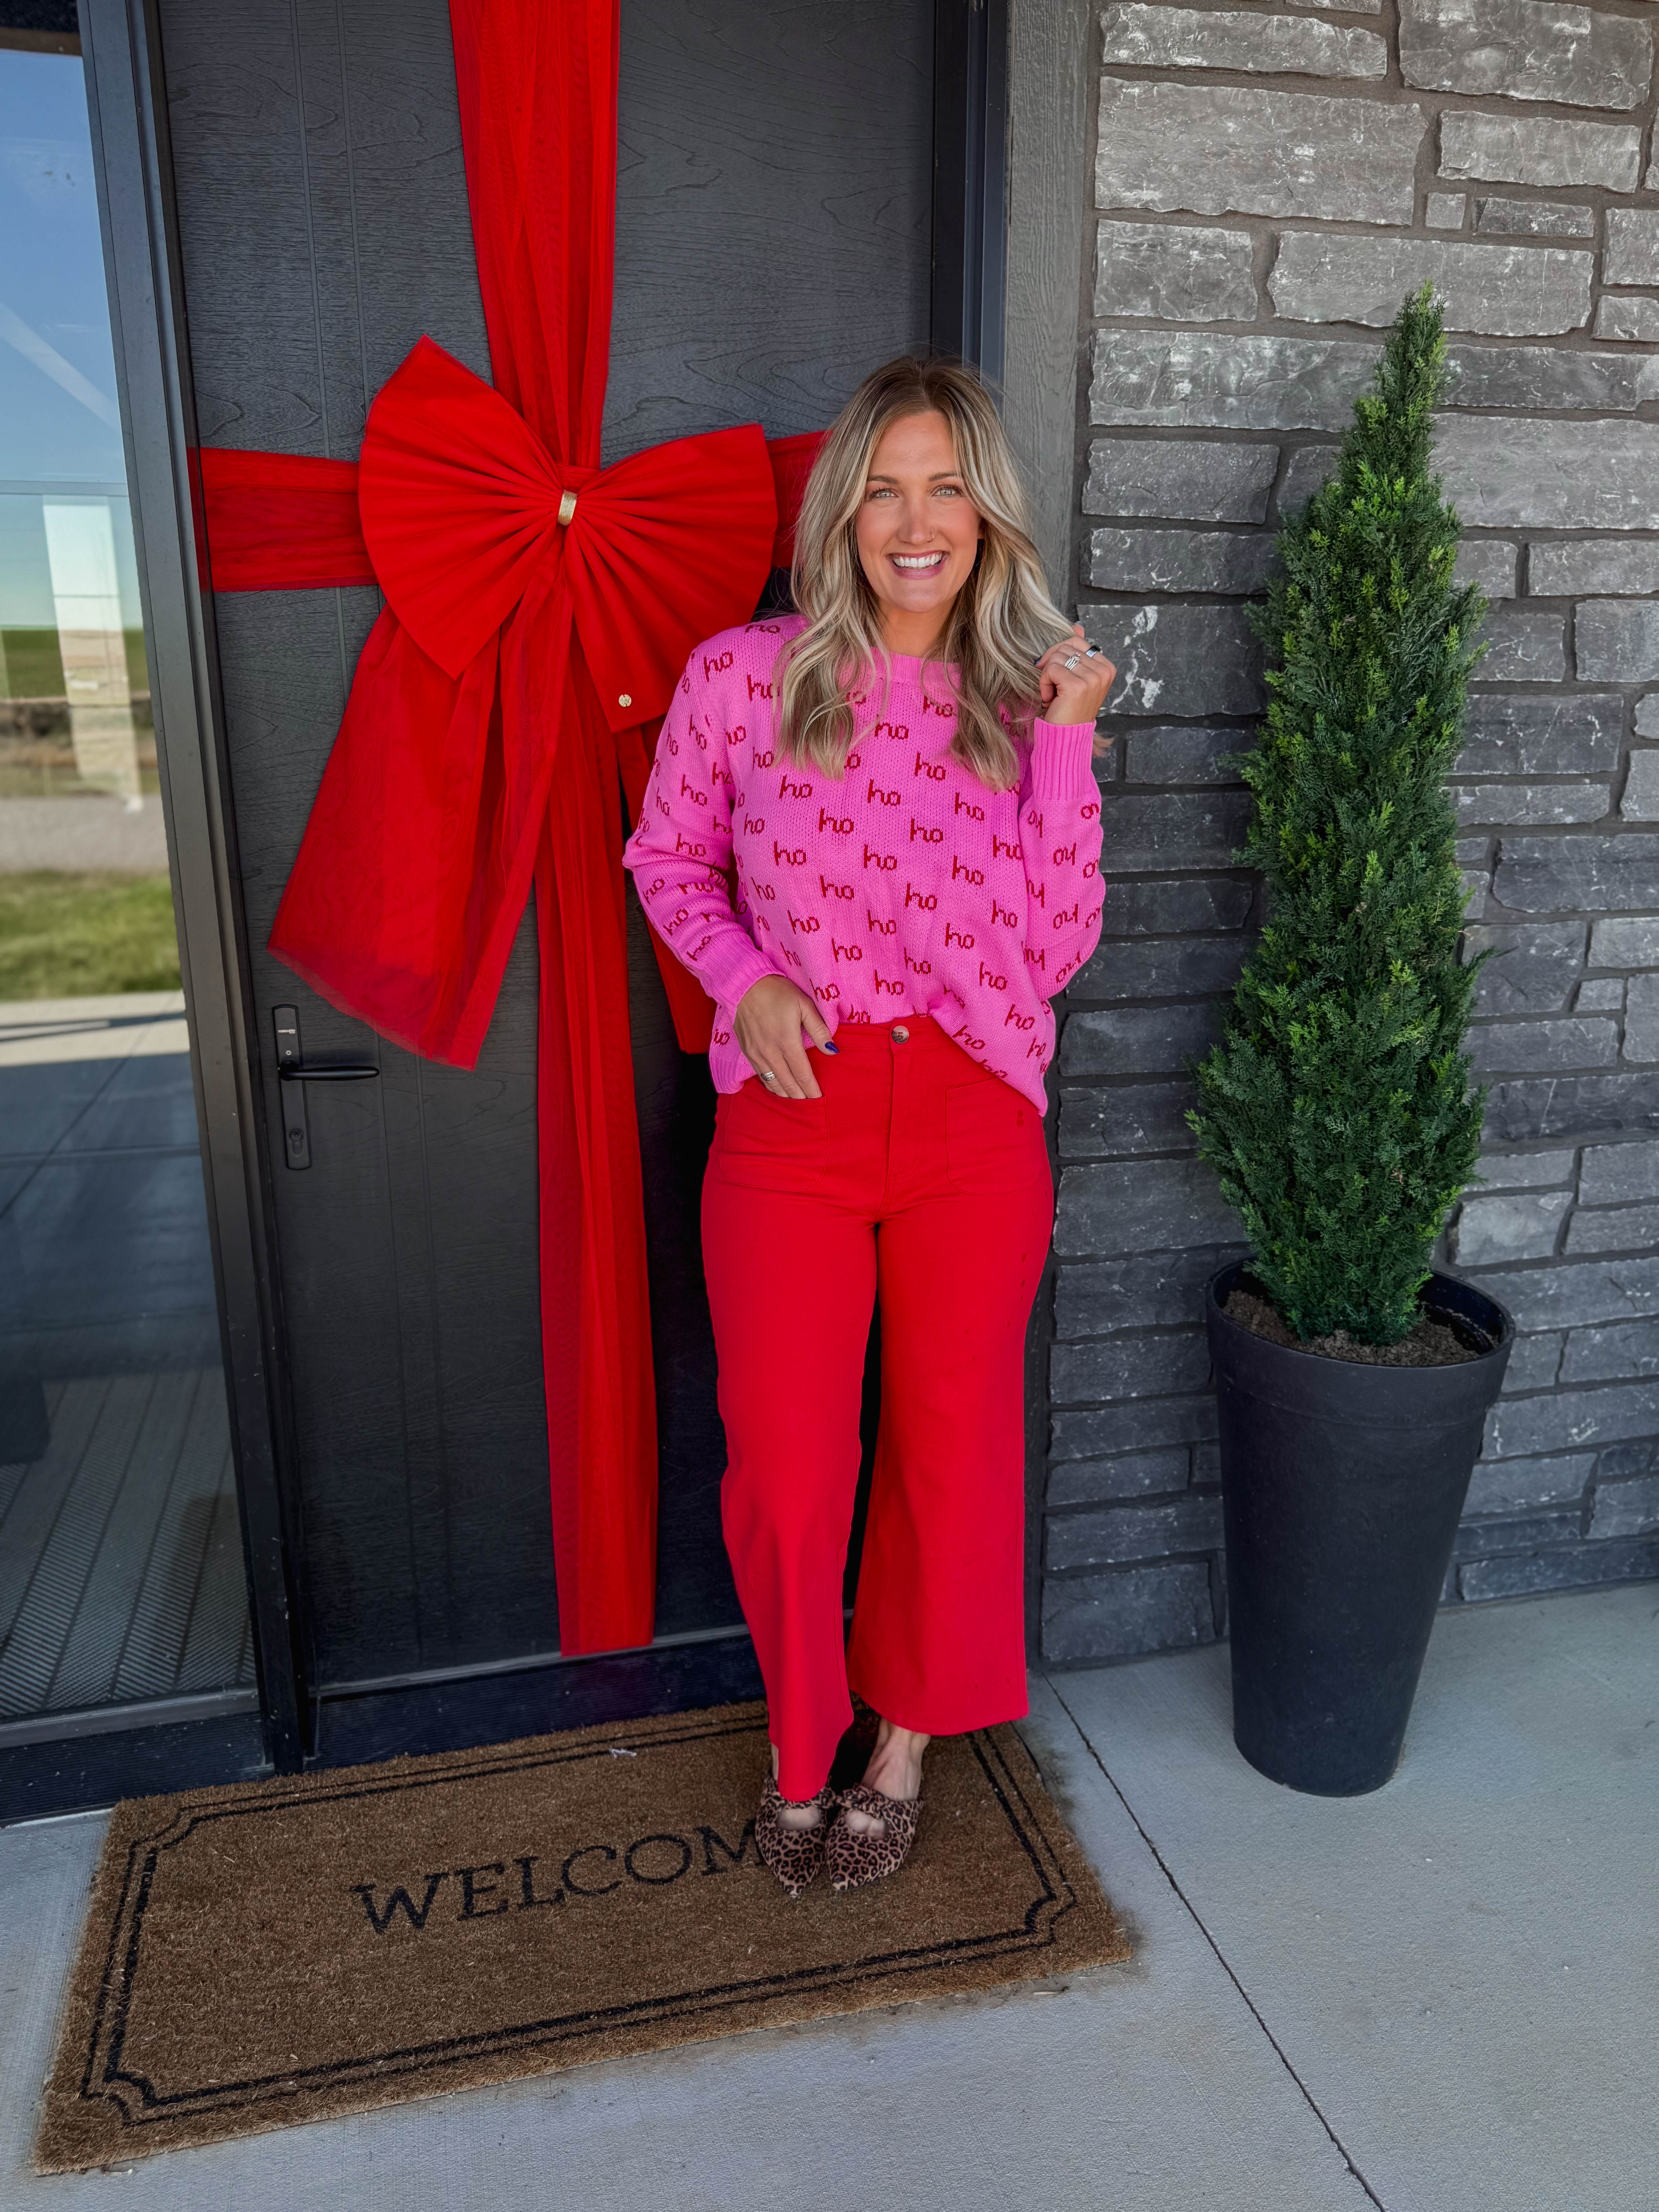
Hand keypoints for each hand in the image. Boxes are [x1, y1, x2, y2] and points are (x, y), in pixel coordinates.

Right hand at [733, 974, 834, 1098]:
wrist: (744, 985)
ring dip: (785, 1095)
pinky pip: (760, 1075)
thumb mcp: (804, 1005)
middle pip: (788, 1083)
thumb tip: (832, 1051)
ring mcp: (756, 1054)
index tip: (820, 1099)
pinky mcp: (747, 1051)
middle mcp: (770, 1052)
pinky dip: (771, 1085)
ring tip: (796, 1101)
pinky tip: (778, 1088)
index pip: (803, 1074)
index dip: (812, 1089)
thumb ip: (819, 1030)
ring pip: (773, 1083)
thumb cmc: (777, 992)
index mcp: (787, 1042)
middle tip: (810, 1106)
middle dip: (800, 1096)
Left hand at [1037, 624, 1114, 726]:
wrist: (1066, 736)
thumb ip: (1078, 652)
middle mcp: (1103, 672)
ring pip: (1056, 657)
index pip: (1076, 641)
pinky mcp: (1077, 686)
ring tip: (1055, 695)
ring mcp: (1092, 679)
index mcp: (1107, 667)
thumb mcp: (1075, 677)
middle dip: (1052, 665)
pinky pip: (1050, 669)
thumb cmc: (1069, 708)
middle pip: (1065, 647)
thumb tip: (1077, 626)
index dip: (1059, 654)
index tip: (1057, 674)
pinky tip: (1051, 699)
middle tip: (1055, 687)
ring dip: (1048, 677)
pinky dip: (1044, 684)